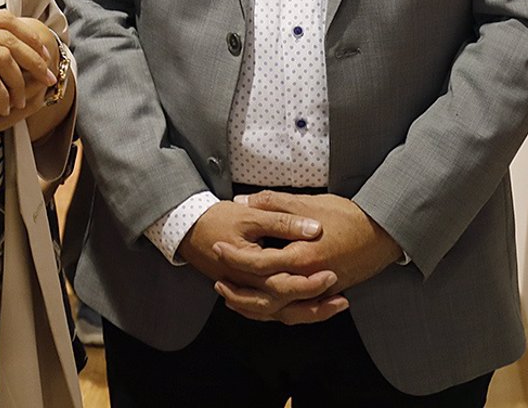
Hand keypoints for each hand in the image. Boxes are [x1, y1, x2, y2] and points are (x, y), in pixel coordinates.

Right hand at [0, 11, 57, 139]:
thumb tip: (2, 55)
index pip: (2, 17)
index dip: (29, 34)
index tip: (45, 53)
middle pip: (8, 34)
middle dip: (35, 58)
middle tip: (49, 78)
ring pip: (3, 57)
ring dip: (20, 81)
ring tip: (22, 100)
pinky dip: (2, 95)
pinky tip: (2, 108)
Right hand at [178, 197, 332, 322]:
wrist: (187, 228)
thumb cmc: (218, 219)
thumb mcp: (251, 214)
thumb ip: (283, 220)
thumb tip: (314, 228)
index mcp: (250, 265)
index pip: (283, 281)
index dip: (309, 281)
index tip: (333, 274)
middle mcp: (247, 284)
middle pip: (283, 303)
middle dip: (313, 301)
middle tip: (339, 294)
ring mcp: (244, 291)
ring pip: (276, 313)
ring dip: (305, 312)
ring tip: (332, 306)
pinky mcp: (244, 292)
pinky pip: (267, 311)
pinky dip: (288, 312)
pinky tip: (307, 308)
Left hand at [210, 192, 402, 323]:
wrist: (383, 233)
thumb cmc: (348, 216)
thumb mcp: (309, 203)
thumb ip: (274, 203)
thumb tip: (244, 201)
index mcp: (302, 256)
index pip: (259, 264)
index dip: (235, 257)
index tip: (218, 248)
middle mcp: (309, 280)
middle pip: (266, 296)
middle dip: (239, 291)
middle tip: (218, 280)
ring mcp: (319, 291)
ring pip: (280, 311)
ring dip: (254, 307)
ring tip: (232, 298)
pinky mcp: (325, 296)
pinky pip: (296, 311)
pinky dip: (275, 310)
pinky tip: (262, 303)